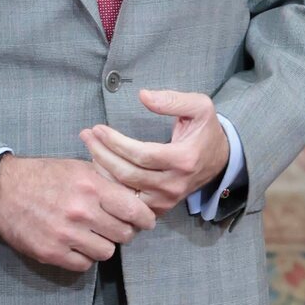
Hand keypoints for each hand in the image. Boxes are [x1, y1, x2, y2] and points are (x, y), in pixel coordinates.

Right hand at [0, 156, 155, 271]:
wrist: (0, 190)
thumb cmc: (41, 176)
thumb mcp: (75, 168)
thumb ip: (105, 182)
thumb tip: (136, 197)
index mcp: (90, 186)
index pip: (135, 210)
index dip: (144, 218)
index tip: (143, 221)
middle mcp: (81, 211)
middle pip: (124, 235)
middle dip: (120, 231)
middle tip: (109, 226)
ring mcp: (66, 234)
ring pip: (106, 252)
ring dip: (100, 245)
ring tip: (87, 234)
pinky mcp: (52, 252)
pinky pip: (84, 265)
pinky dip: (81, 256)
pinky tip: (72, 243)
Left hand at [79, 89, 230, 214]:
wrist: (219, 160)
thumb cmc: (205, 130)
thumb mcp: (199, 107)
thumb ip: (173, 99)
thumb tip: (143, 96)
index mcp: (183, 159)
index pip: (141, 155)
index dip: (115, 142)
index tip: (97, 128)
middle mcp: (174, 184)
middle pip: (128, 174)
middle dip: (102, 154)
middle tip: (85, 136)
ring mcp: (167, 199)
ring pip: (125, 192)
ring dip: (103, 171)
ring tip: (89, 149)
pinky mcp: (161, 207)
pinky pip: (129, 202)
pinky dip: (112, 188)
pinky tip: (100, 169)